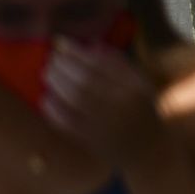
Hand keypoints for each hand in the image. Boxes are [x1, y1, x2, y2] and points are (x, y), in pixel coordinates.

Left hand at [42, 40, 167, 167]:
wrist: (148, 150)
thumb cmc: (140, 110)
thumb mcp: (138, 84)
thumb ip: (117, 64)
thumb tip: (91, 45)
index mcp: (132, 88)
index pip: (99, 65)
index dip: (76, 53)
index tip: (61, 44)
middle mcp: (121, 105)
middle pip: (84, 81)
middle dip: (63, 67)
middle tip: (51, 60)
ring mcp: (105, 124)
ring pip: (75, 99)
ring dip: (56, 84)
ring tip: (47, 74)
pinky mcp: (92, 140)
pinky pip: (67, 122)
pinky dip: (53, 109)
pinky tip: (46, 99)